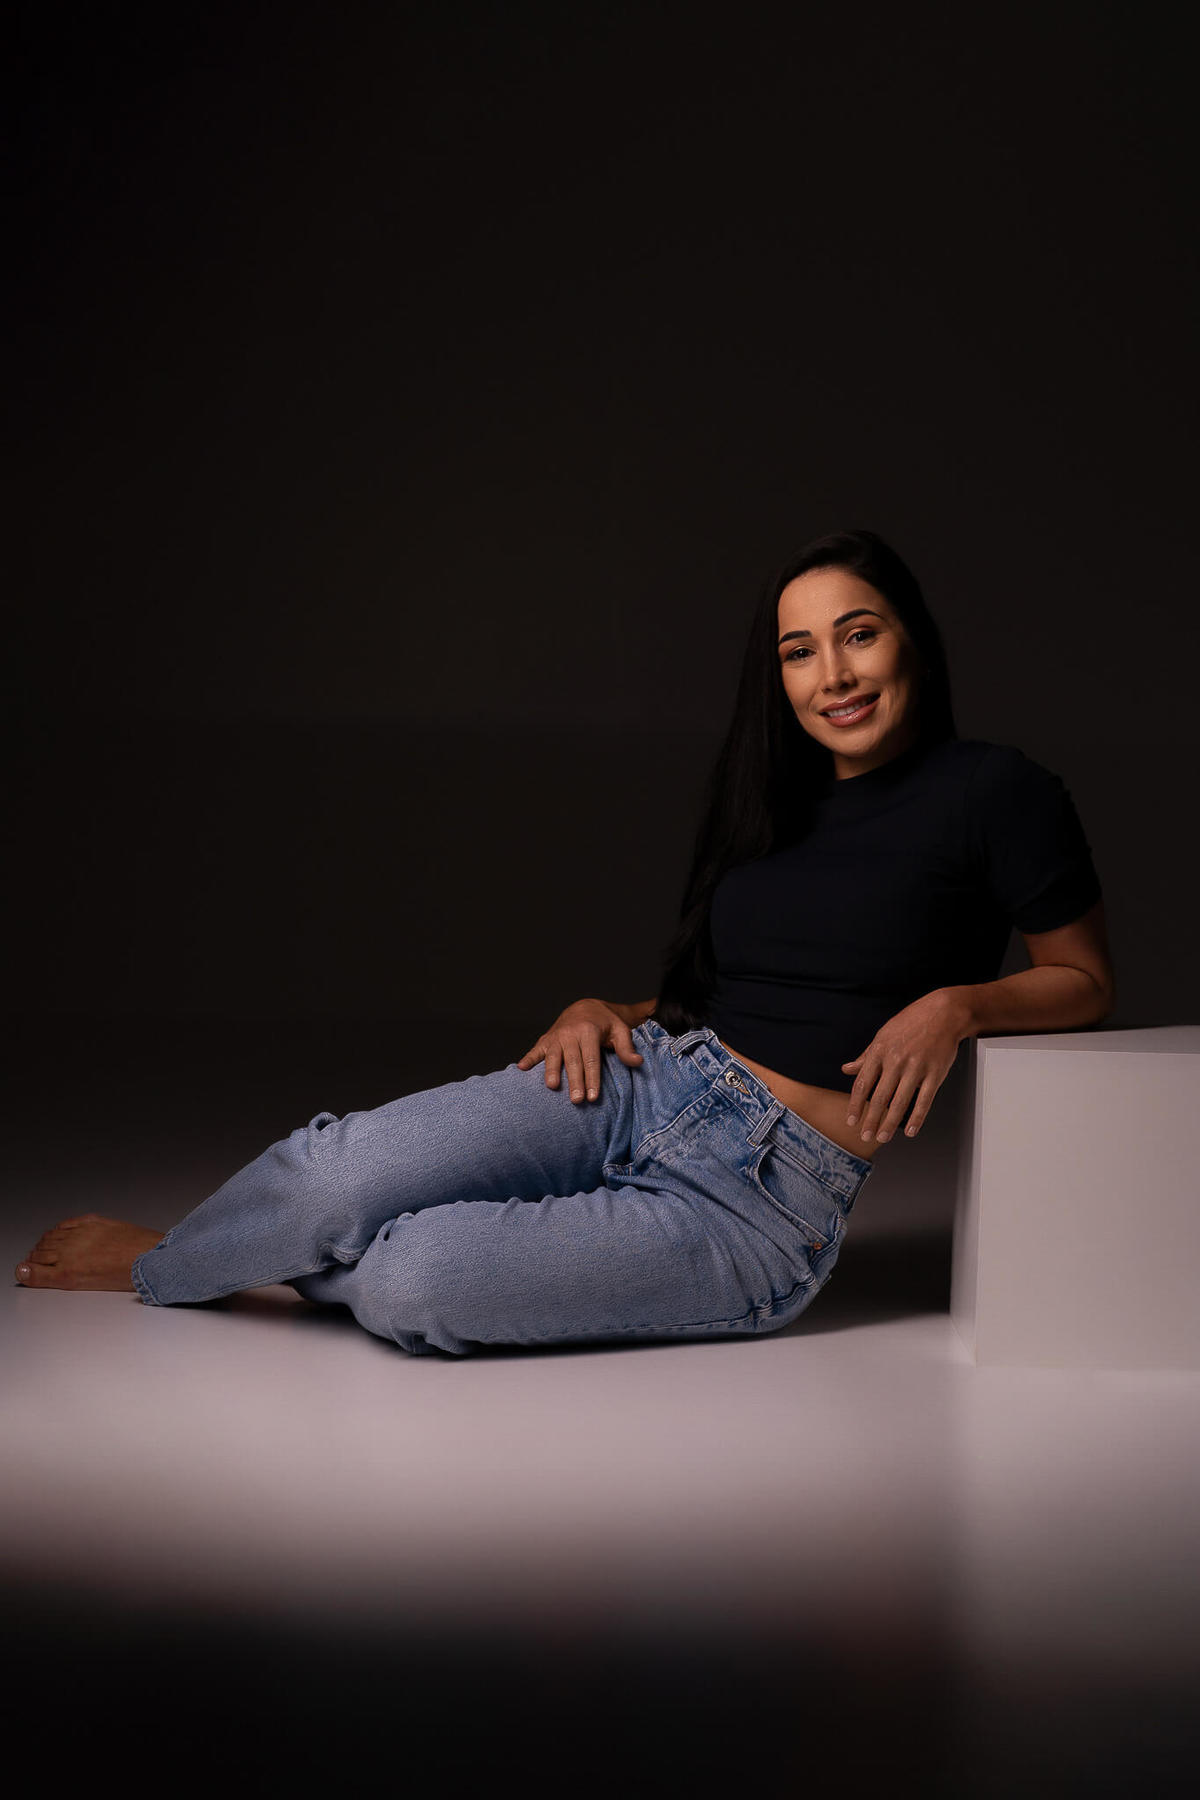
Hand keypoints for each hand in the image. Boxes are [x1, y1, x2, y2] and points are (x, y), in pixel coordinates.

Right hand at [516, 998, 644, 1102]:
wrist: (585, 1006)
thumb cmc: (605, 1022)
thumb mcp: (620, 1030)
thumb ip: (626, 1047)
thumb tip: (637, 1062)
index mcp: (589, 1031)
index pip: (592, 1060)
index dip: (593, 1079)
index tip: (594, 1097)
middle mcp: (570, 1033)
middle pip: (573, 1061)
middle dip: (574, 1081)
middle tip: (576, 1101)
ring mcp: (556, 1036)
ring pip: (553, 1056)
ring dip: (551, 1071)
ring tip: (552, 1087)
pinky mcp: (546, 1039)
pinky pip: (535, 1050)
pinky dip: (528, 1058)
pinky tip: (521, 1069)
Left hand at [840, 988, 971, 1143]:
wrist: (944, 1013)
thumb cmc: (913, 1021)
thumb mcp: (883, 1034)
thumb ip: (866, 1056)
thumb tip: (847, 1069)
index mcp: (880, 1051)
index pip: (863, 1084)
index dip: (855, 1105)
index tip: (851, 1121)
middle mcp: (896, 1061)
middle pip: (879, 1098)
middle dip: (871, 1121)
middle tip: (866, 1137)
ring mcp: (916, 1068)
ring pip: (899, 1103)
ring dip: (889, 1124)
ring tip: (883, 1137)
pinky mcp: (935, 1074)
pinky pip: (924, 1101)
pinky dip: (917, 1118)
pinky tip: (910, 1130)